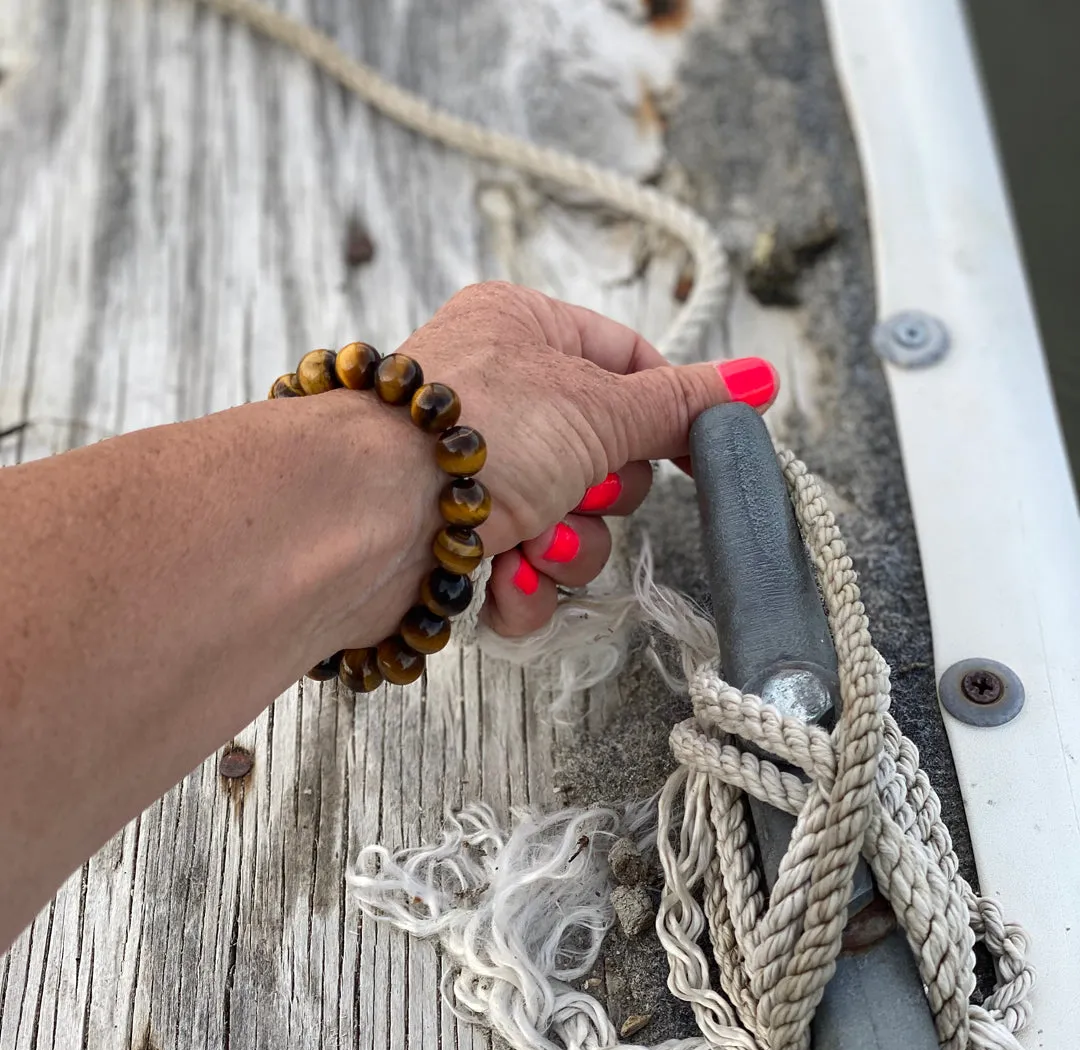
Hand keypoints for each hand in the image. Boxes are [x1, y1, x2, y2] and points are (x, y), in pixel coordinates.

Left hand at [395, 282, 779, 636]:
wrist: (362, 518)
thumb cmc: (474, 434)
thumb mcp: (597, 404)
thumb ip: (679, 403)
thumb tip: (758, 378)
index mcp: (523, 332)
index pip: (627, 362)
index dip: (667, 410)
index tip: (700, 450)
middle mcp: (499, 399)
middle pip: (606, 456)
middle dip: (599, 494)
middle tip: (573, 488)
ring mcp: (476, 474)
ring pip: (572, 525)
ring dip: (564, 549)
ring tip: (530, 545)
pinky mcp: (457, 543)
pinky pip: (527, 574)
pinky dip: (524, 589)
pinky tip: (503, 584)